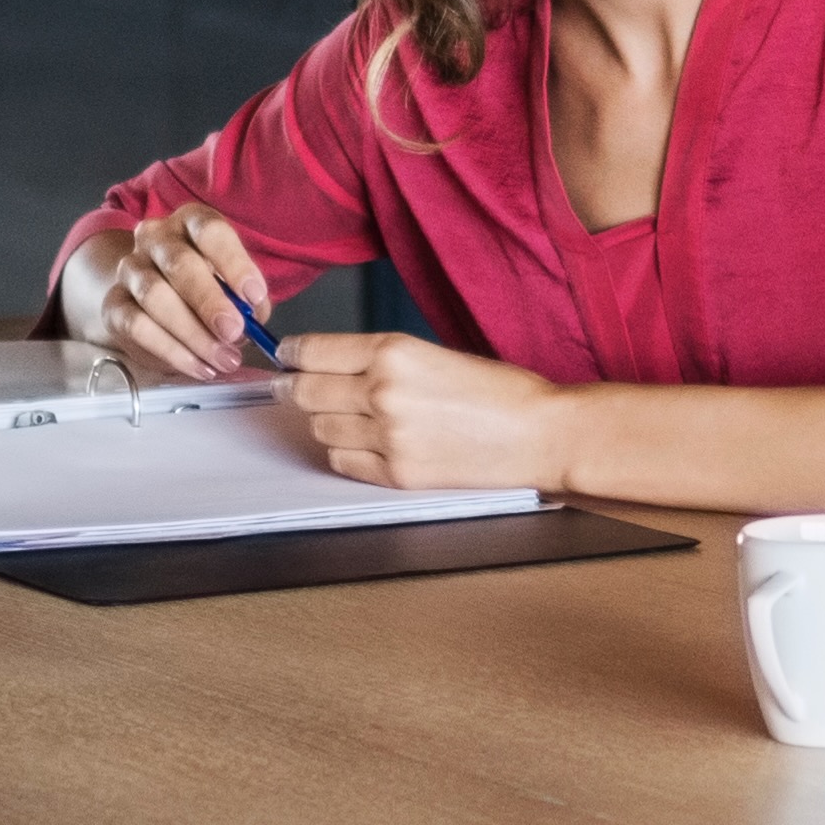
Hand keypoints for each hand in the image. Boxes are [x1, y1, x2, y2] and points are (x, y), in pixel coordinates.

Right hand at [58, 206, 274, 382]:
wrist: (151, 303)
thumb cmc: (203, 288)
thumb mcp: (232, 286)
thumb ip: (246, 299)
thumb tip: (253, 319)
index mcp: (190, 222)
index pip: (208, 230)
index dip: (233, 263)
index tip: (254, 296)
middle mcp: (155, 238)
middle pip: (179, 262)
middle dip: (210, 301)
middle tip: (234, 332)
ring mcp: (129, 269)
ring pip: (155, 296)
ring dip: (193, 333)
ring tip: (223, 359)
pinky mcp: (113, 304)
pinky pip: (137, 326)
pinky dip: (172, 351)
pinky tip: (199, 366)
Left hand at [283, 333, 573, 491]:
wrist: (540, 434)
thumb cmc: (500, 392)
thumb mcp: (433, 353)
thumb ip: (380, 359)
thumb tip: (330, 366)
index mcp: (393, 351)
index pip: (312, 352)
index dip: (291, 355)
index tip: (285, 357)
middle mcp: (382, 391)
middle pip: (304, 392)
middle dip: (294, 389)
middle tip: (292, 388)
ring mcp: (387, 436)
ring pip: (320, 429)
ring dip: (326, 422)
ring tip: (351, 417)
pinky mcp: (397, 473)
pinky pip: (344, 461)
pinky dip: (348, 452)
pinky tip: (369, 443)